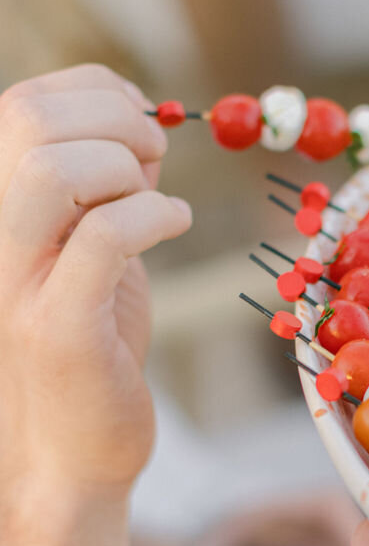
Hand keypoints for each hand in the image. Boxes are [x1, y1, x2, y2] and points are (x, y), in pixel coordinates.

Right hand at [0, 66, 190, 498]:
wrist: (70, 452)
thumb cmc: (89, 343)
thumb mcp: (88, 245)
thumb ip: (101, 183)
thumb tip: (140, 117)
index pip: (22, 101)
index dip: (97, 93)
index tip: (144, 124)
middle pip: (27, 118)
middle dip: (116, 120)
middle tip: (156, 162)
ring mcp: (13, 280)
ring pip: (50, 168)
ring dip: (126, 167)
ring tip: (159, 201)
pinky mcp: (55, 327)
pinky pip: (104, 236)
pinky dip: (156, 215)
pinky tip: (175, 225)